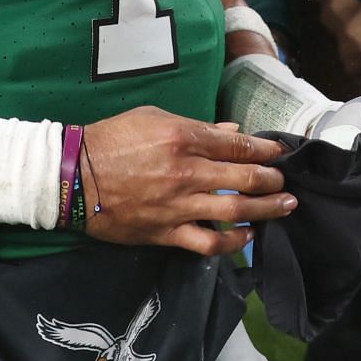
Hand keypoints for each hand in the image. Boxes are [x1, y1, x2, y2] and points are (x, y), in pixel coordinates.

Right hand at [80, 107, 294, 256]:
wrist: (74, 177)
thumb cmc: (112, 139)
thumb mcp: (152, 118)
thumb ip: (196, 126)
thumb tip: (230, 132)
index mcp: (183, 137)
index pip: (238, 146)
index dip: (265, 151)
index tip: (278, 153)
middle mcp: (187, 172)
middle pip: (245, 178)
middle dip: (273, 180)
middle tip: (286, 182)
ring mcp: (178, 205)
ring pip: (236, 211)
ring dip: (266, 209)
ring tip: (284, 207)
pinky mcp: (167, 232)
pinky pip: (209, 242)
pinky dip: (234, 242)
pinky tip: (247, 236)